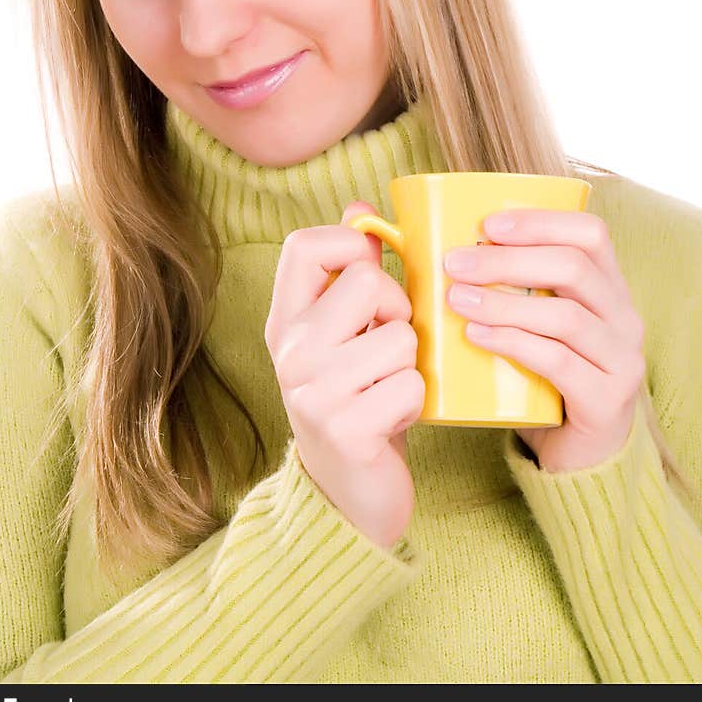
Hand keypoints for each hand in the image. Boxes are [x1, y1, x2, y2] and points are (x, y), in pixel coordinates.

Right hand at [265, 201, 424, 547]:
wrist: (347, 493)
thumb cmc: (356, 397)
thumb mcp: (344, 332)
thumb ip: (351, 272)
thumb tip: (362, 207)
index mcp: (285, 319)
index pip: (307, 243)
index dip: (353, 245)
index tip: (372, 273)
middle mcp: (290, 351)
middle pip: (369, 283)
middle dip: (399, 312)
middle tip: (388, 346)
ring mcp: (313, 392)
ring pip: (401, 337)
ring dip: (411, 365)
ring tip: (389, 389)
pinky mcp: (345, 430)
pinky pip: (412, 385)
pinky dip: (416, 402)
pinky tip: (392, 420)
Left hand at [443, 208, 645, 472]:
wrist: (581, 459)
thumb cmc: (546, 383)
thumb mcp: (536, 327)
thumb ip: (512, 291)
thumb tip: (443, 253)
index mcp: (610, 289)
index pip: (591, 234)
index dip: (541, 221)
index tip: (487, 224)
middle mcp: (625, 318)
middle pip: (574, 267)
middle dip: (509, 259)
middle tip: (455, 263)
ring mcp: (621, 360)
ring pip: (565, 315)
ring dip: (504, 302)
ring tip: (456, 299)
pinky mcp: (607, 400)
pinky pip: (558, 362)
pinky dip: (513, 343)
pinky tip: (476, 336)